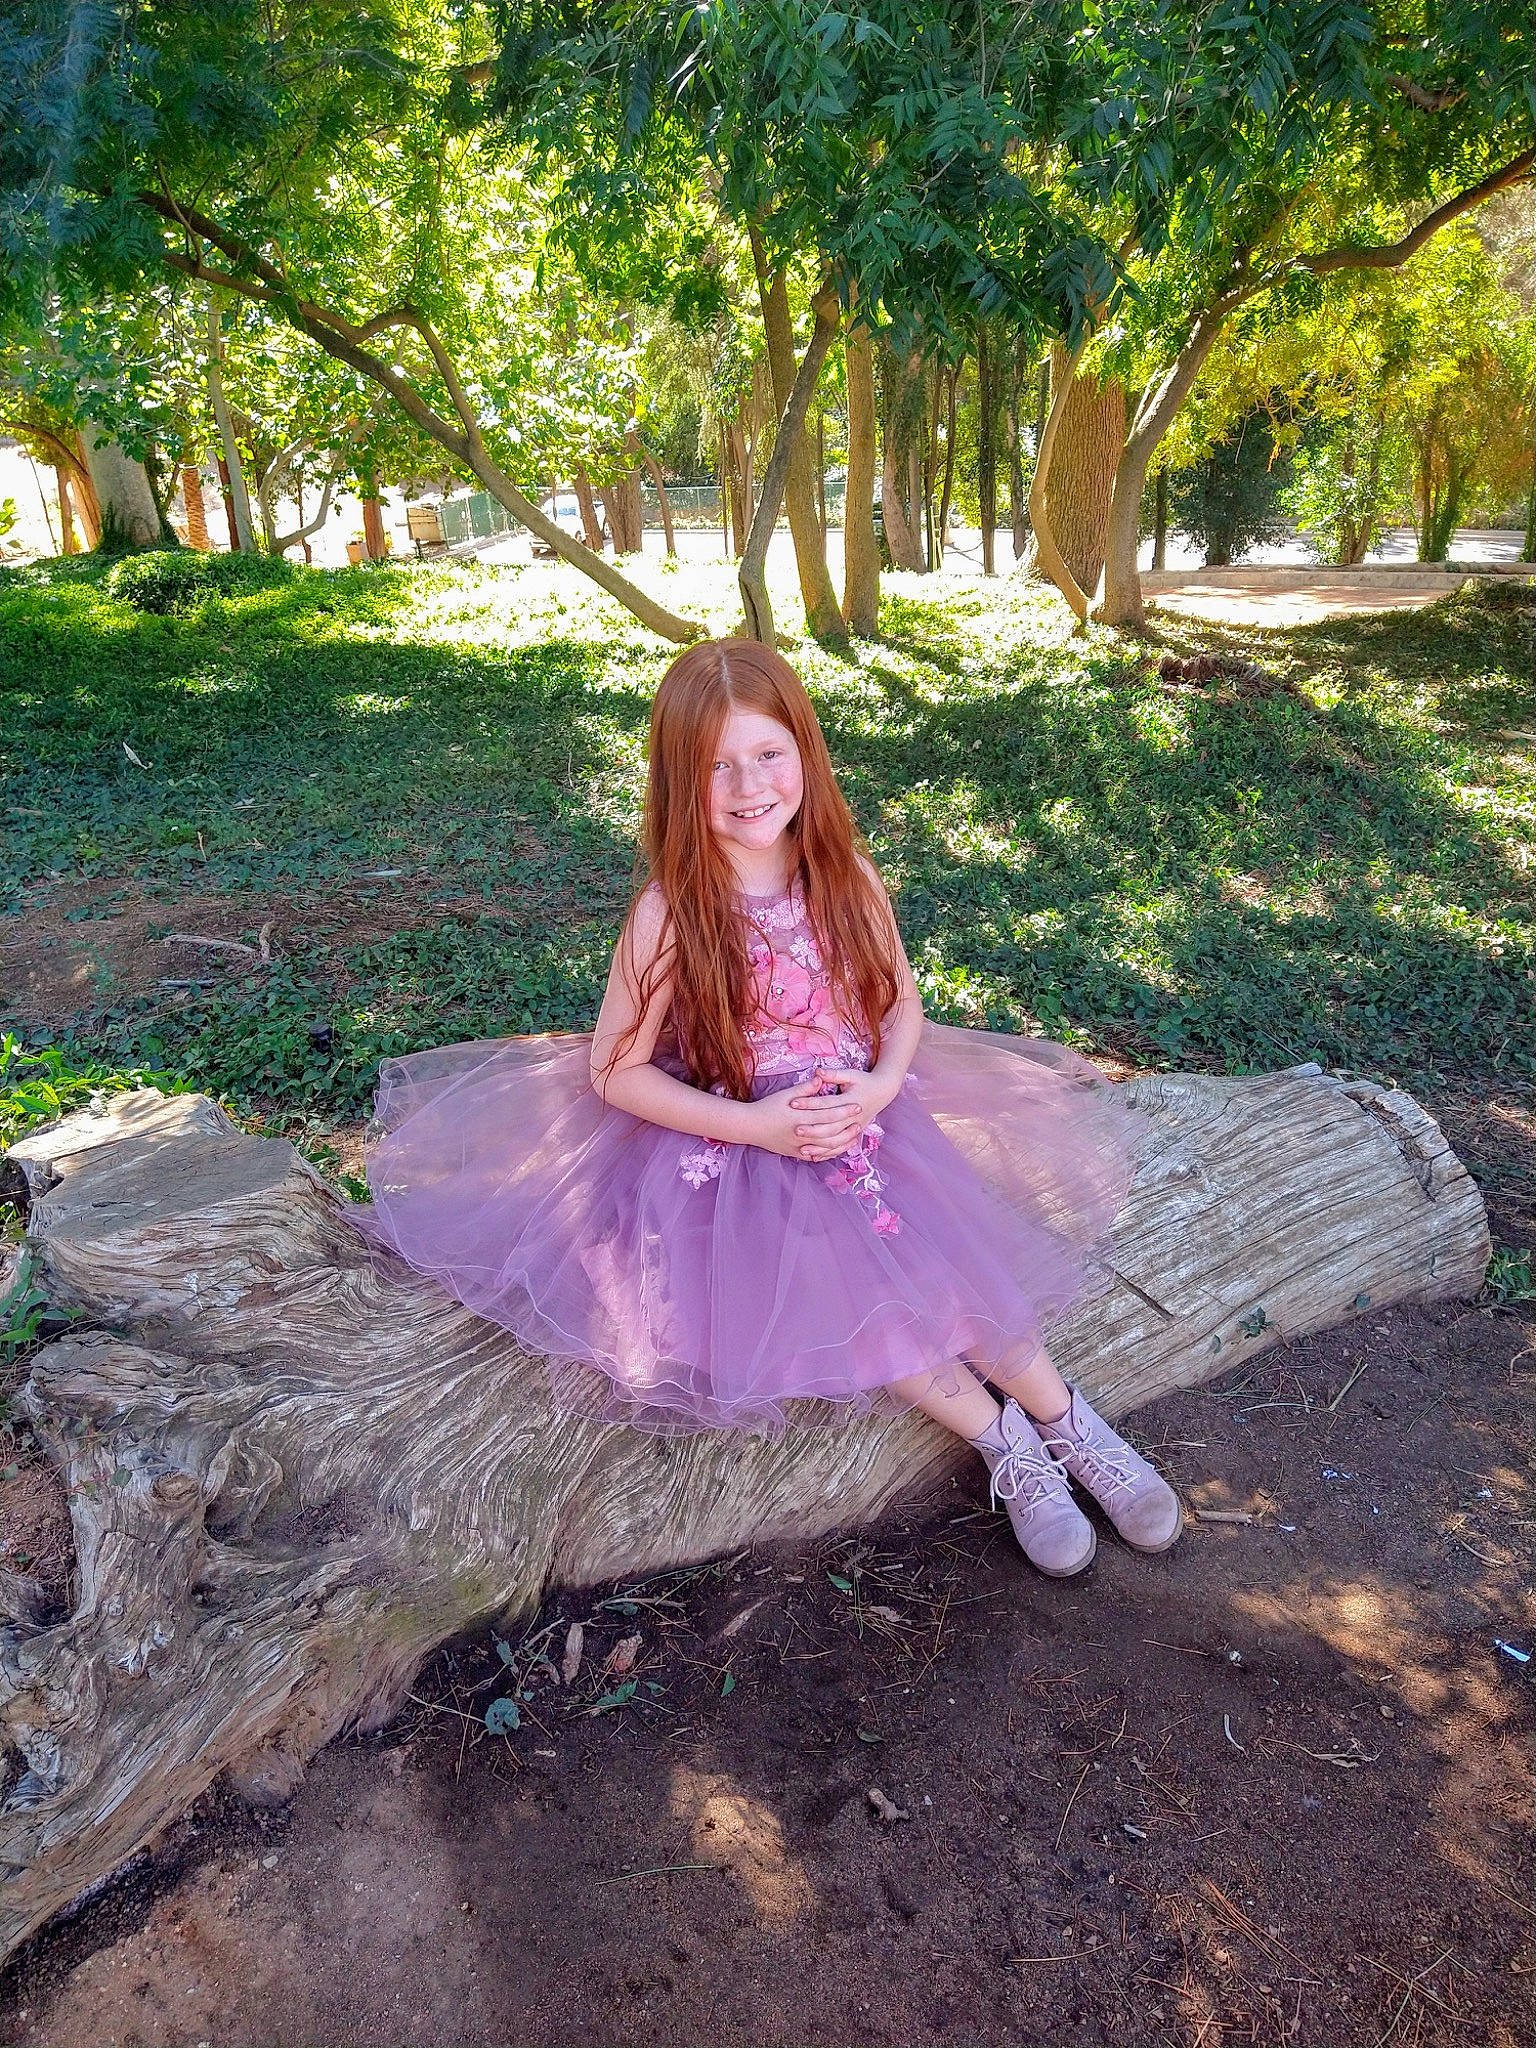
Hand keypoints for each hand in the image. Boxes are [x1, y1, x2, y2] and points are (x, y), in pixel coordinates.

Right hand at [745, 1084, 866, 1162]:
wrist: (749, 1127)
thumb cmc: (767, 1107)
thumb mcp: (784, 1094)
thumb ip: (805, 1089)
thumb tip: (821, 1078)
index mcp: (799, 1117)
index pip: (827, 1114)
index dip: (844, 1110)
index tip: (857, 1105)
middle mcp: (800, 1134)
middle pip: (830, 1132)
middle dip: (847, 1127)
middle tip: (860, 1120)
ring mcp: (798, 1147)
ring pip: (826, 1147)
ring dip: (842, 1142)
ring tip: (854, 1135)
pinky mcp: (795, 1154)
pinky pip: (817, 1156)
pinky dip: (829, 1153)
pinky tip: (839, 1148)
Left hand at [785, 1065, 896, 1162]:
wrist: (883, 1092)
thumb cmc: (864, 1081)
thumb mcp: (851, 1075)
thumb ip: (834, 1075)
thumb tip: (817, 1071)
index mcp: (851, 1101)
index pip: (827, 1103)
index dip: (810, 1103)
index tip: (793, 1103)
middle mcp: (854, 1117)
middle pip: (831, 1126)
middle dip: (813, 1129)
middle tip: (795, 1129)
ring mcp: (855, 1128)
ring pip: (835, 1141)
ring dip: (819, 1146)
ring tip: (802, 1149)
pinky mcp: (854, 1135)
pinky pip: (840, 1147)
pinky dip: (827, 1153)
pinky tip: (814, 1157)